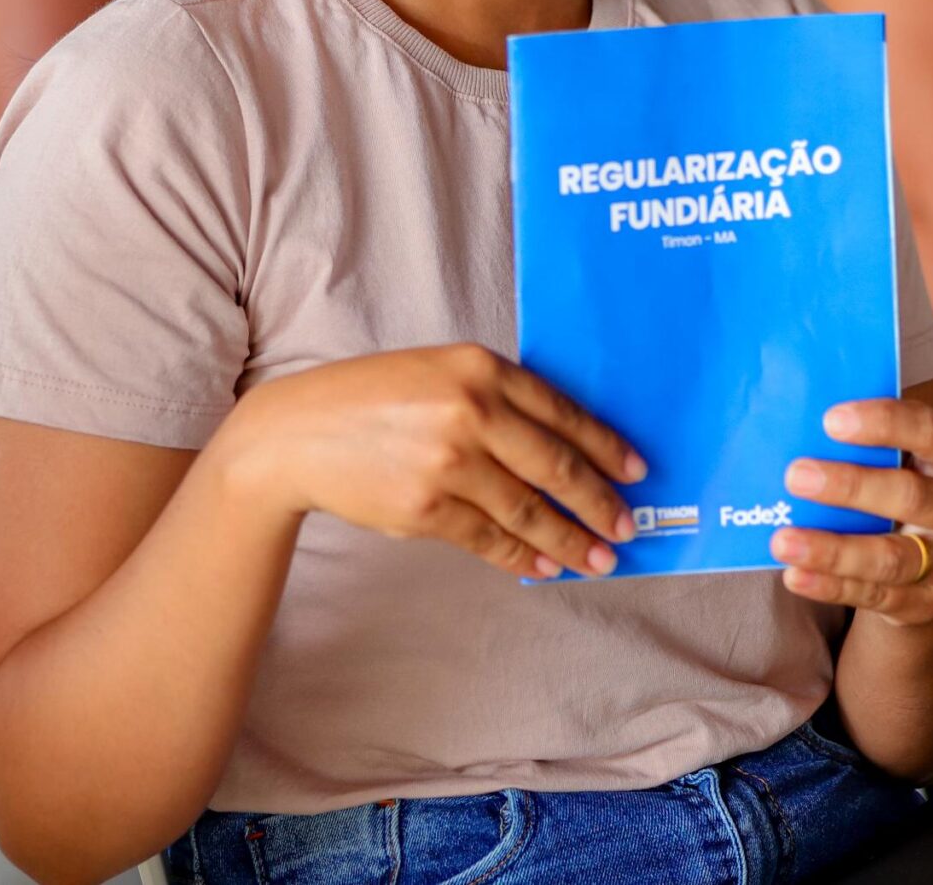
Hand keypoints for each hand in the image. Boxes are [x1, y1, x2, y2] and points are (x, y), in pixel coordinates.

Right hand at [218, 344, 645, 581]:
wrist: (297, 434)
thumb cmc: (371, 399)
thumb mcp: (437, 373)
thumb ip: (495, 398)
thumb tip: (563, 448)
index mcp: (479, 367)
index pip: (562, 412)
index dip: (605, 446)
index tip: (635, 472)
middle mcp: (470, 410)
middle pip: (555, 465)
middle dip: (598, 502)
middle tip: (625, 526)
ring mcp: (448, 462)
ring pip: (528, 510)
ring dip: (569, 540)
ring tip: (597, 558)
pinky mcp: (425, 508)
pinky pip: (490, 538)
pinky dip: (523, 555)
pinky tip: (544, 565)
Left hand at [770, 396, 932, 625]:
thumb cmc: (905, 483)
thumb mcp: (906, 454)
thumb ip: (871, 435)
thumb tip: (799, 412)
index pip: (931, 430)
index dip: (884, 422)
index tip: (830, 420)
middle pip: (911, 497)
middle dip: (850, 486)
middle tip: (795, 475)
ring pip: (890, 558)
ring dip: (833, 549)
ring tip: (782, 540)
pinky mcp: (928, 603)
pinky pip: (874, 595)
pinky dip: (830, 586)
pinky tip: (795, 574)